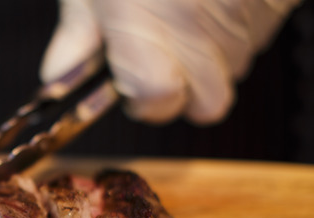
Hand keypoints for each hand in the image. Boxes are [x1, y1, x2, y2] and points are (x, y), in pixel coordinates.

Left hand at [40, 0, 300, 124]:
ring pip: (237, 68)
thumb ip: (78, 32)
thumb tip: (59, 77)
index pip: (158, 101)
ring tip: (187, 11)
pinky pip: (260, 32)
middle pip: (208, 104)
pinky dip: (239, 25)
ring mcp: (248, 12)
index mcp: (147, 25)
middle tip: (159, 60)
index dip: (142, 100)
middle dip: (182, 92)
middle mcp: (204, 26)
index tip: (128, 86)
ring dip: (212, 57)